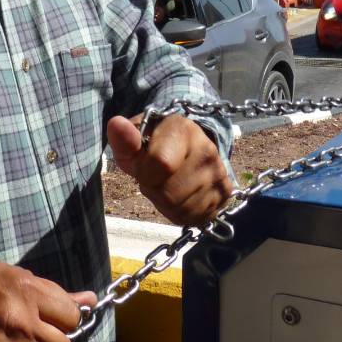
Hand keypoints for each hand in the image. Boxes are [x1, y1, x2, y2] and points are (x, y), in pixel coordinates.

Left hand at [107, 113, 232, 226]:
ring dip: (166, 204)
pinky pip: (195, 217)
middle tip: (156, 178)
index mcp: (182, 129)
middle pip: (170, 193)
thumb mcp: (135, 141)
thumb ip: (124, 138)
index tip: (143, 167)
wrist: (188, 147)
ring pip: (182, 208)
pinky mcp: (225, 192)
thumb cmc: (155, 145)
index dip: (144, 173)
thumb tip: (116, 124)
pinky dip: (182, 213)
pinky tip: (182, 195)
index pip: (161, 164)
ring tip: (168, 184)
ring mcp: (219, 171)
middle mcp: (206, 149)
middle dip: (154, 190)